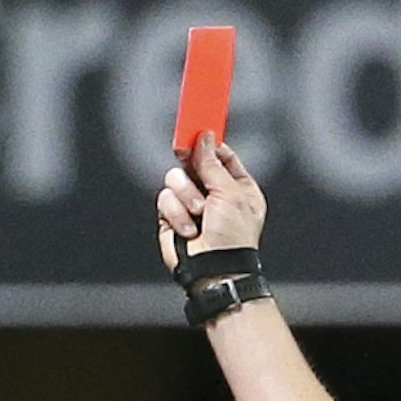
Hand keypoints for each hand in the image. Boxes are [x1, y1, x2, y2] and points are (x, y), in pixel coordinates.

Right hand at [155, 134, 264, 262]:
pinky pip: (164, 199)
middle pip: (193, 162)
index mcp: (236, 187)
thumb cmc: (233, 238)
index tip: (199, 131)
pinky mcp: (171, 218)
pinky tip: (188, 230)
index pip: (220, 155)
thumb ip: (213, 164)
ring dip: (186, 195)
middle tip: (185, 154)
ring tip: (198, 214)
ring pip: (175, 179)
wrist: (213, 270)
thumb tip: (204, 139)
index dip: (209, 144)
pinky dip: (176, 213)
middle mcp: (213, 194)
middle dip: (190, 163)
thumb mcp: (231, 193)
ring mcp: (190, 205)